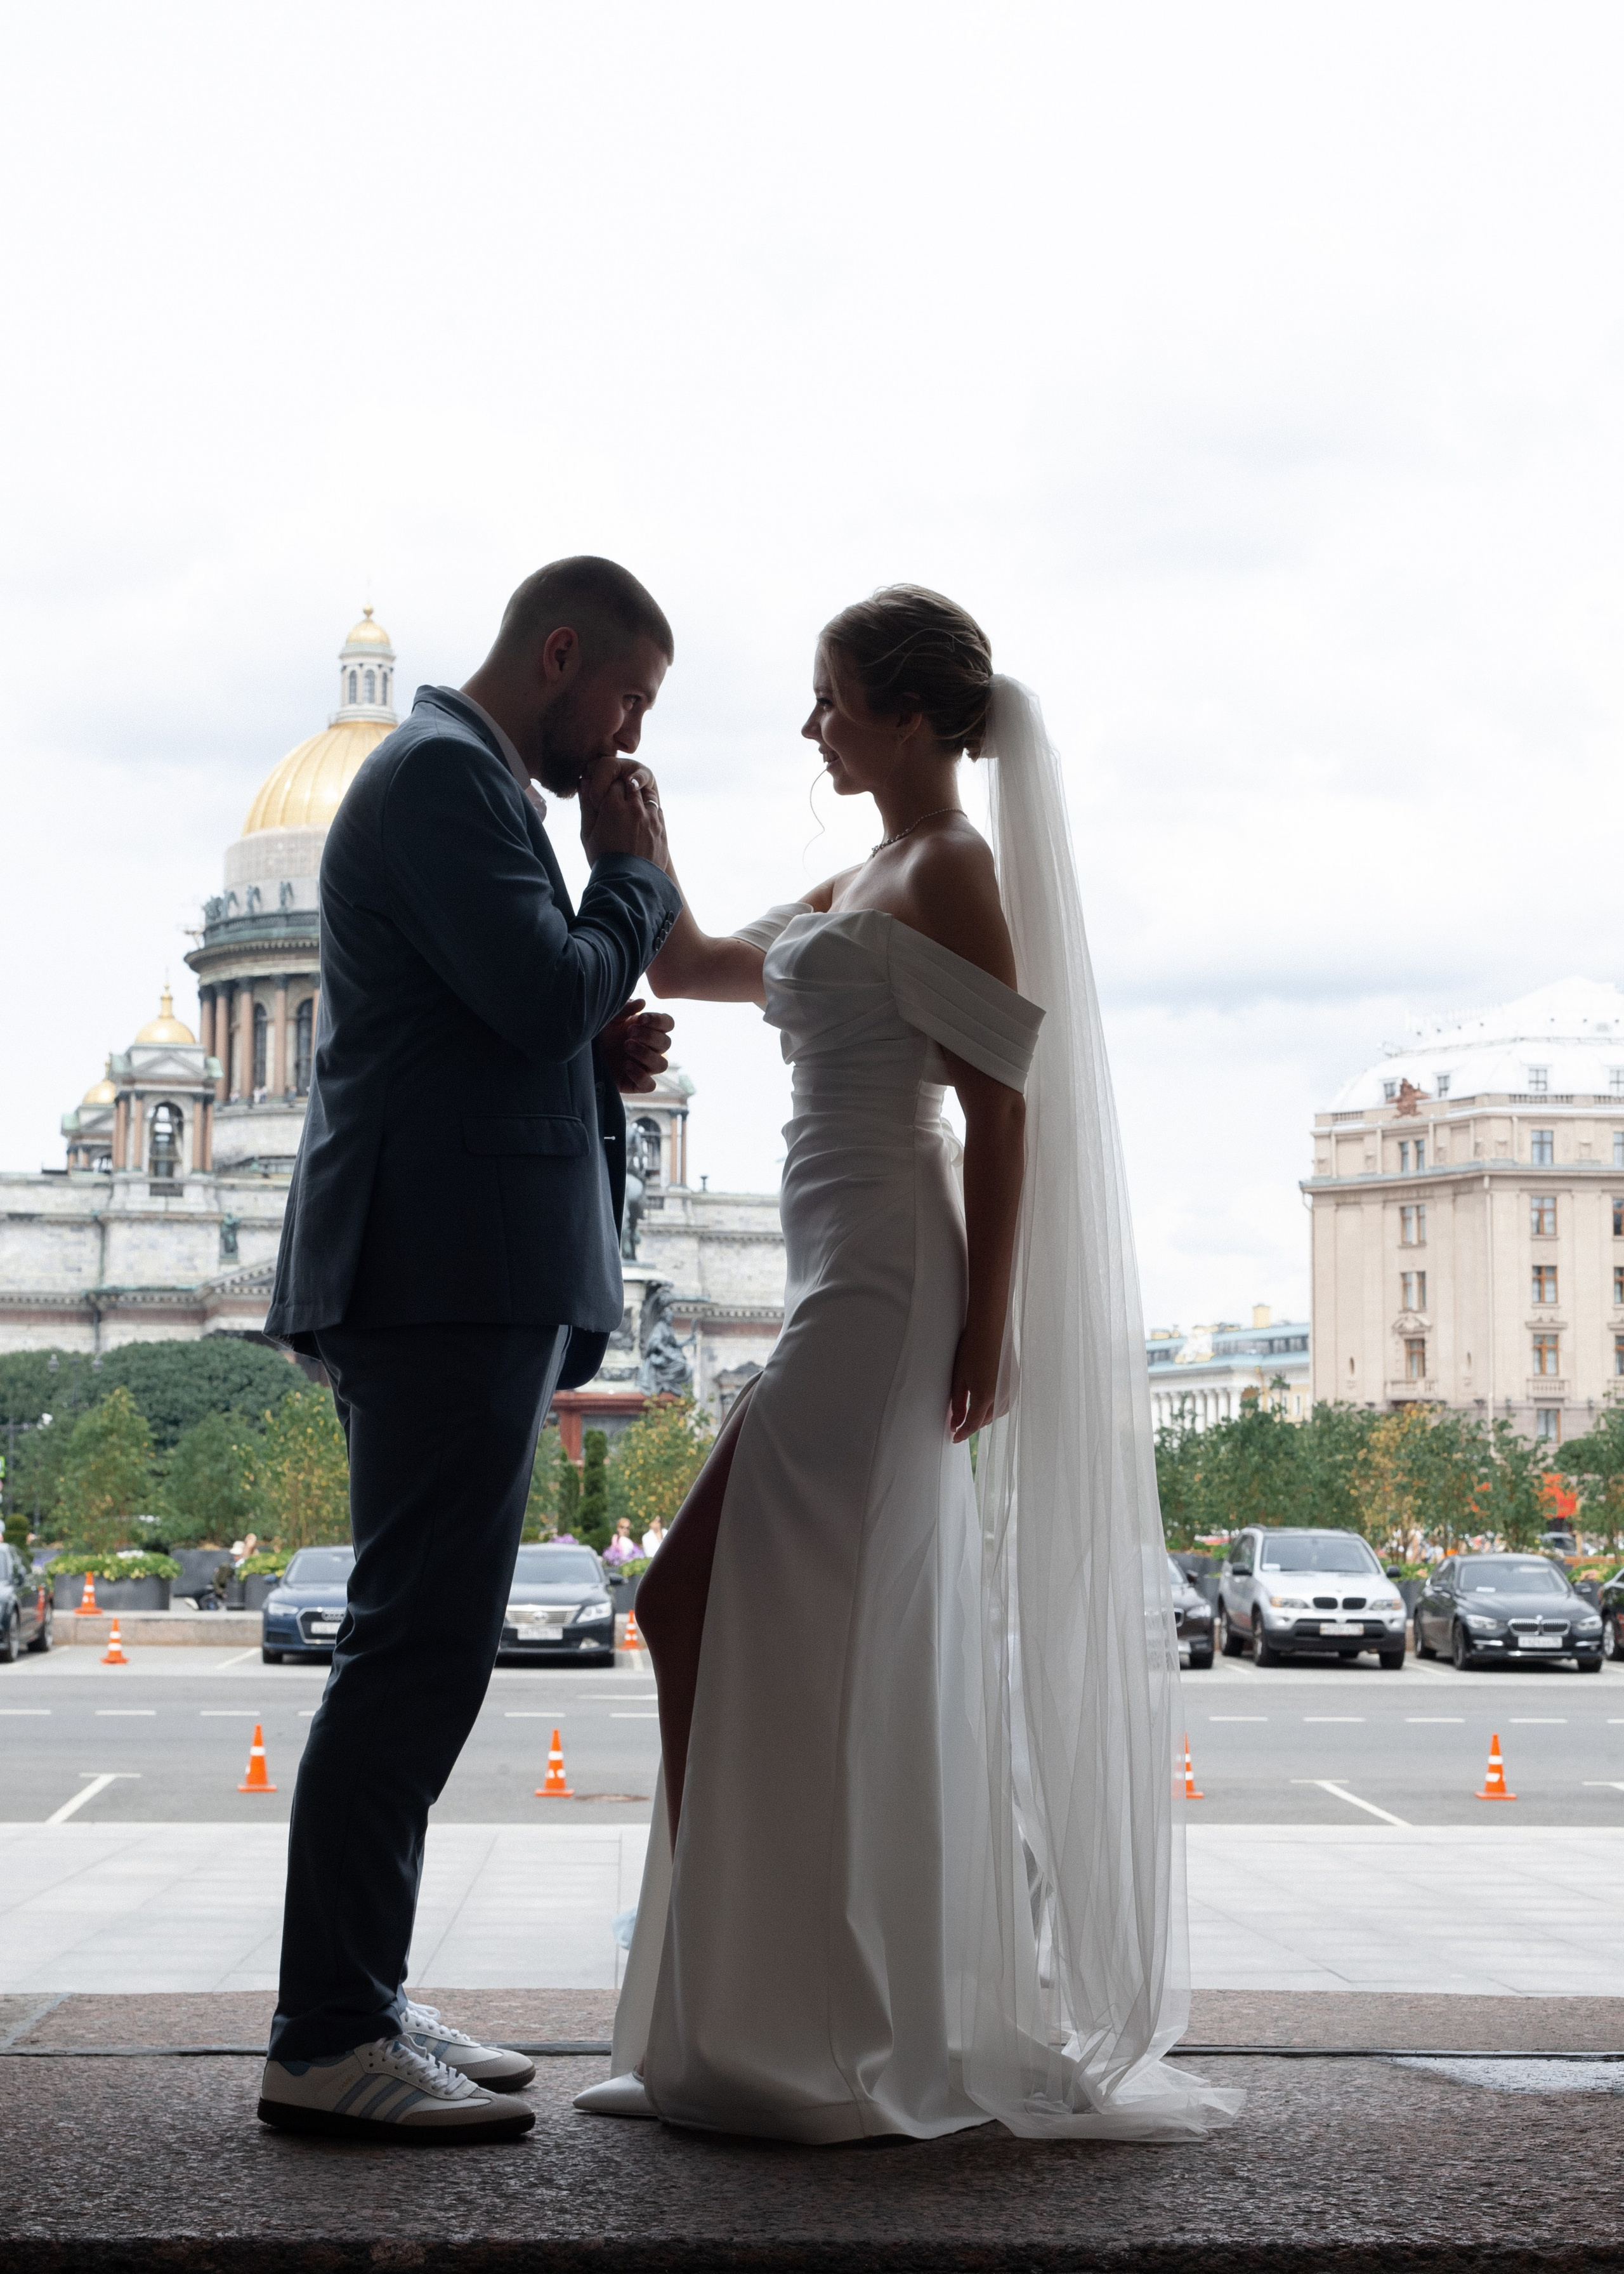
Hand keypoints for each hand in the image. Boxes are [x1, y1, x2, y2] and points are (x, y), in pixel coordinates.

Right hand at [581, 756, 668, 869]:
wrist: (628, 884)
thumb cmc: (602, 859)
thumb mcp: (587, 833)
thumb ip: (587, 805)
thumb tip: (584, 782)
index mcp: (613, 806)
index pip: (612, 781)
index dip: (607, 786)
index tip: (604, 796)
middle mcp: (635, 808)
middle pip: (630, 784)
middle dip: (622, 788)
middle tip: (616, 801)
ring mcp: (651, 817)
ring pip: (646, 794)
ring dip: (637, 797)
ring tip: (629, 810)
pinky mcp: (661, 828)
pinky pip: (656, 809)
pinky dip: (648, 809)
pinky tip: (640, 820)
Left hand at [597, 998, 674, 1093]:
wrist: (581, 1052)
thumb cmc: (599, 1032)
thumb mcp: (609, 1017)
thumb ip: (625, 1008)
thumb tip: (643, 1002)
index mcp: (648, 1030)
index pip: (668, 1024)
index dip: (659, 1021)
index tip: (641, 1018)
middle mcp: (650, 1049)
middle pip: (666, 1044)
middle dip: (649, 1036)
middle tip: (629, 1032)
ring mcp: (644, 1067)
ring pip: (661, 1065)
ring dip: (646, 1054)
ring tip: (626, 1046)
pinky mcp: (635, 1084)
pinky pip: (649, 1085)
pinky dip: (640, 1075)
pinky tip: (625, 1065)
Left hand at [948, 1322, 1009, 1443]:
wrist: (991, 1327)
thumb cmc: (971, 1349)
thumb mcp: (959, 1378)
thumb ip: (958, 1404)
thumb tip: (955, 1423)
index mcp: (985, 1396)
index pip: (973, 1424)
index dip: (962, 1433)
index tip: (954, 1438)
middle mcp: (1001, 1396)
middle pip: (986, 1420)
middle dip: (973, 1424)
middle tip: (959, 1424)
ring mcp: (1011, 1389)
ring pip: (998, 1413)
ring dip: (985, 1416)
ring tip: (973, 1413)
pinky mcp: (1016, 1381)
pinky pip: (1006, 1402)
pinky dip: (995, 1406)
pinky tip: (988, 1401)